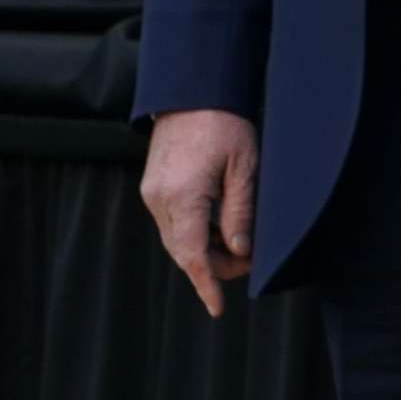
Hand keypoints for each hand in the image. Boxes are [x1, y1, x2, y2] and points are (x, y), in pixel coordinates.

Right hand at [140, 108, 259, 317]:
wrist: (193, 91)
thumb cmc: (225, 123)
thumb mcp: (244, 166)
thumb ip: (239, 212)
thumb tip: (239, 252)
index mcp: (184, 196)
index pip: (193, 255)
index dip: (207, 284)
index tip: (218, 308)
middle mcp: (160, 200)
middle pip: (183, 252)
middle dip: (213, 267)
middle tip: (247, 265)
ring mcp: (152, 194)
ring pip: (176, 240)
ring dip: (203, 250)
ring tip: (237, 248)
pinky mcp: (152, 187)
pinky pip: (172, 223)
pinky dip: (193, 233)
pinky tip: (217, 230)